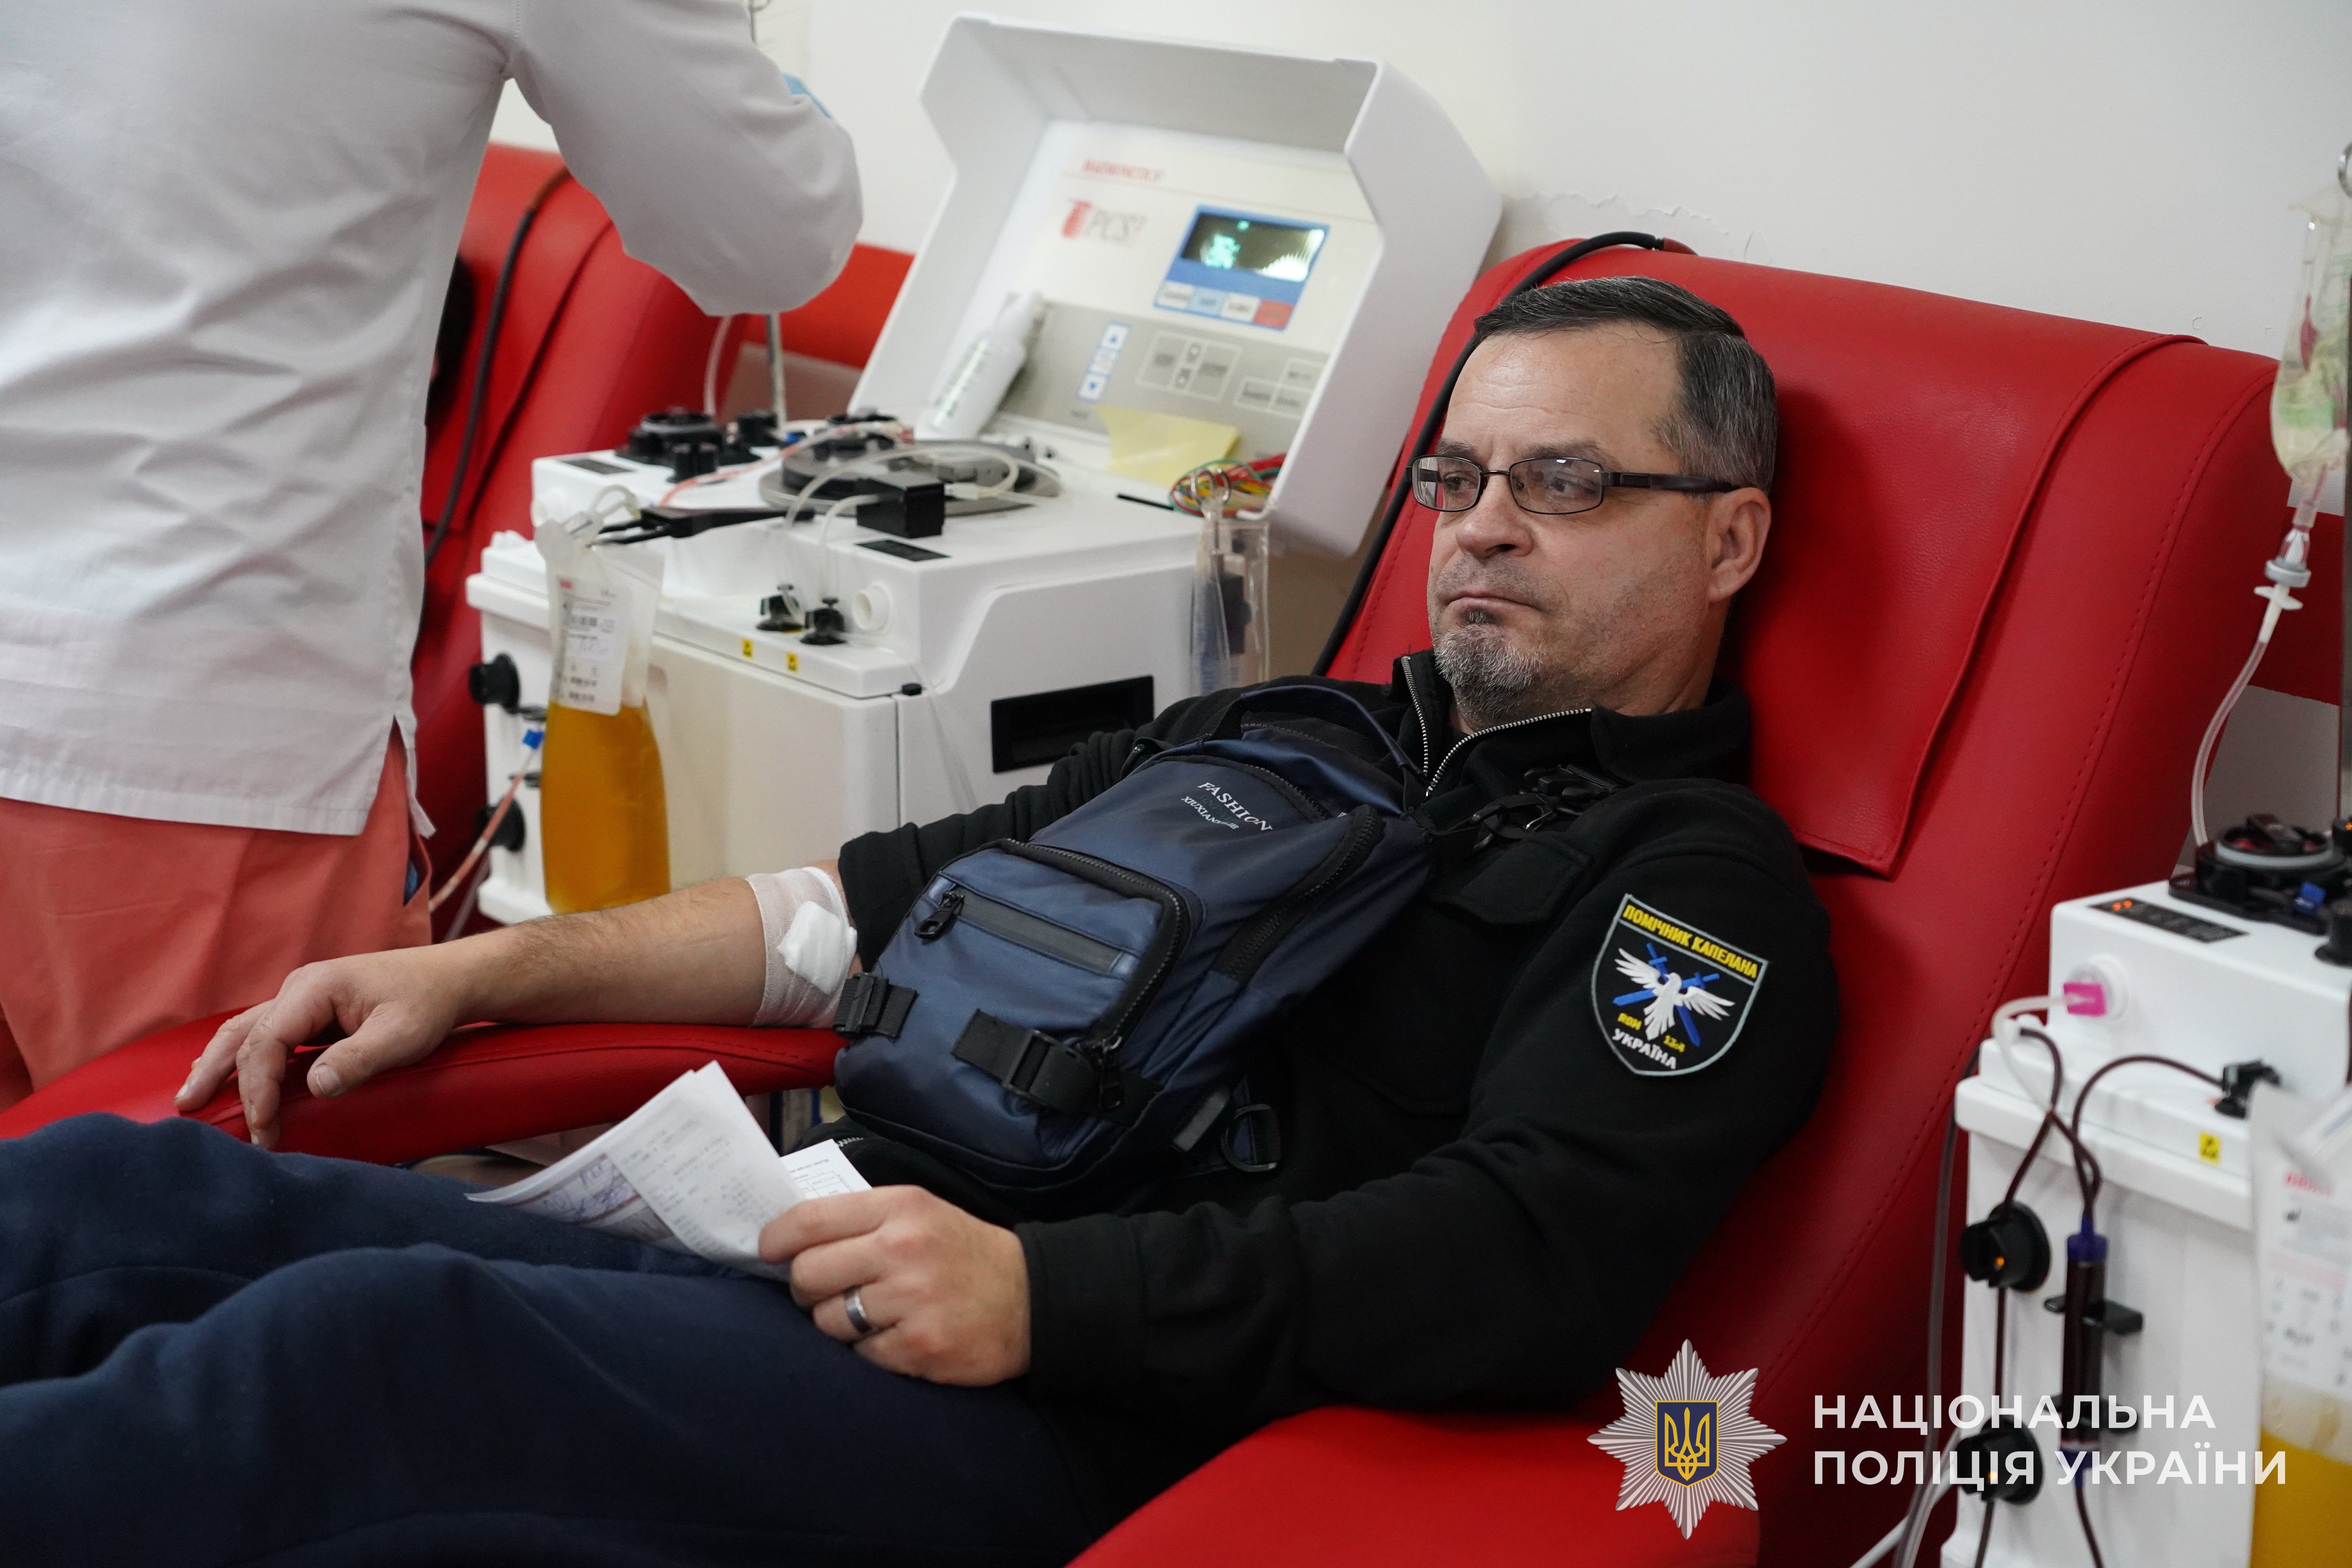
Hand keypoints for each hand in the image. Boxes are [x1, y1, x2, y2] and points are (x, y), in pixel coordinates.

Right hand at [174, 944, 477, 1148]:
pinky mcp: (311, 1013)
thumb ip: (359, 1060)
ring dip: (220, 1064)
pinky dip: (244, 1058)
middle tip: (189, 1109)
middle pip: (243, 1033)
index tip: (262, 1127)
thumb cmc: (428, 1003)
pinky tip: (230, 1079)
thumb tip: (315, 1087)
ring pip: (248, 1032)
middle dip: (215, 1072)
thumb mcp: (402, 1035)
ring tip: (193, 1096)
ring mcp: (303, 1000)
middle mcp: (301, 989)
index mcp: (315, 987)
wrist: (450, 979)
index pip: (268, 1040)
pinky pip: (267, 1037)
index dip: (258, 1086)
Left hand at [762, 1186, 1029, 1384]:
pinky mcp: (919, 1347)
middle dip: (807, 1288)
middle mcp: (903, 1250)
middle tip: (828, 1291)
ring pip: (827, 1321)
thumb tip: (789, 1237)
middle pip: (808, 1274)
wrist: (1031, 1299)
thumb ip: (861, 1219)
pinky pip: (859, 1357)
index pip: (810, 1219)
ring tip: (868, 1317)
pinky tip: (895, 1338)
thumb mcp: (920, 1213)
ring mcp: (911, 1301)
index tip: (769, 1250)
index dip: (777, 1238)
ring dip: (837, 1324)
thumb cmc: (963, 1253)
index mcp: (901, 1209)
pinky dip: (869, 1352)